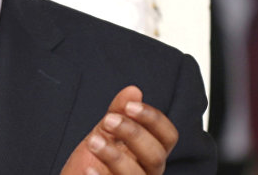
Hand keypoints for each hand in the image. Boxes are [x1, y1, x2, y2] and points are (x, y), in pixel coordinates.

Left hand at [62, 86, 178, 174]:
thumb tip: (133, 91)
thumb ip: (118, 112)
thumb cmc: (92, 162)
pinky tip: (89, 170)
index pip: (168, 136)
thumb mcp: (104, 132)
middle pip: (156, 155)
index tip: (131, 106)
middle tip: (109, 120)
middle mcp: (147, 172)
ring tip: (93, 143)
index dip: (154, 119)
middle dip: (133, 133)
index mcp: (149, 153)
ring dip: (114, 156)